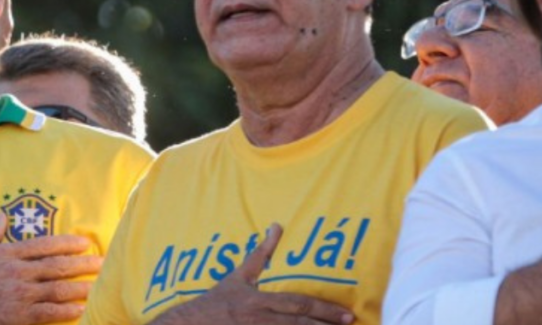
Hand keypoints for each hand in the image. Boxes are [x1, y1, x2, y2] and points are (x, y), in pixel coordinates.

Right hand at [0, 213, 100, 324]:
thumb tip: (0, 215)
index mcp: (6, 254)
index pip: (44, 245)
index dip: (68, 243)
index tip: (85, 242)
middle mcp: (17, 272)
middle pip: (57, 266)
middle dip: (83, 264)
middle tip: (104, 262)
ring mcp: (18, 295)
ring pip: (57, 289)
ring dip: (80, 287)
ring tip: (98, 286)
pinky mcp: (15, 317)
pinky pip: (46, 314)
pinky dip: (65, 312)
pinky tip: (80, 311)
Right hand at [154, 224, 353, 324]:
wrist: (191, 323)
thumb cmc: (218, 299)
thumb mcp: (238, 275)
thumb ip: (260, 253)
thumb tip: (276, 227)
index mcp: (257, 301)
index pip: (297, 305)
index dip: (323, 310)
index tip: (345, 313)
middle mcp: (260, 320)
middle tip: (350, 324)